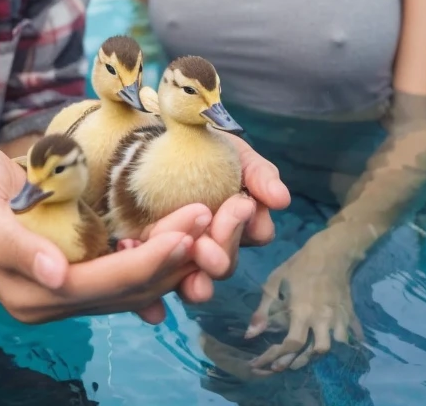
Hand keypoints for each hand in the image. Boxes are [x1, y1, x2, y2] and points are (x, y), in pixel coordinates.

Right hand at [0, 139, 210, 324]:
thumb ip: (13, 245)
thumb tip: (55, 277)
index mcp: (32, 290)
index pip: (108, 283)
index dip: (154, 257)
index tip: (193, 226)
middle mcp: (54, 295)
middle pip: (132, 287)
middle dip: (180, 255)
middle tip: (222, 216)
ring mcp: (65, 282)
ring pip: (135, 281)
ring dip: (177, 254)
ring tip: (216, 218)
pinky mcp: (72, 262)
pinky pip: (124, 267)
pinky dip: (156, 252)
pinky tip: (188, 236)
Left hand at [118, 138, 289, 315]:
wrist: (152, 139)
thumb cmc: (202, 148)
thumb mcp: (234, 154)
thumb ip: (259, 174)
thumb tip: (281, 199)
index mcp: (239, 222)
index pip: (257, 233)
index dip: (249, 224)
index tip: (240, 205)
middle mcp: (214, 245)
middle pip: (226, 263)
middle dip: (221, 252)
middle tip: (208, 239)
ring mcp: (182, 255)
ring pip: (195, 283)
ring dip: (195, 280)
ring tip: (188, 263)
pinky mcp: (150, 258)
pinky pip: (153, 281)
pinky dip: (154, 285)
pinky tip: (143, 259)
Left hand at [244, 230, 362, 373]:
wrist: (331, 253)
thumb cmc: (298, 266)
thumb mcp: (274, 283)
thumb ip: (263, 311)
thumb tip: (250, 335)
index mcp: (302, 312)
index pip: (292, 344)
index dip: (277, 357)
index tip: (265, 365)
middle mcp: (322, 320)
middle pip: (314, 352)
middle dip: (298, 362)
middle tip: (284, 366)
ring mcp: (338, 319)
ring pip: (333, 348)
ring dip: (319, 355)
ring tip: (305, 357)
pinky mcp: (350, 316)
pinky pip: (350, 337)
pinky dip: (343, 345)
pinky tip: (335, 347)